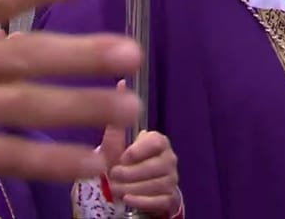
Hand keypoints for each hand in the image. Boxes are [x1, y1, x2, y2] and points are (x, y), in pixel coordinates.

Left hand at [101, 81, 180, 215]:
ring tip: (115, 189)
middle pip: (156, 166)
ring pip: (156, 185)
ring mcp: (172, 180)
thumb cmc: (125, 160)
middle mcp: (169, 159)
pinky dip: (142, 200)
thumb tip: (120, 83)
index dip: (140, 150)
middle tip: (112, 175)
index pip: (157, 142)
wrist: (135, 186)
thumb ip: (116, 119)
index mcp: (158, 142)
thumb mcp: (117, 142)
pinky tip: (128, 199)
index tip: (123, 156)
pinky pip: (159, 201)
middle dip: (131, 172)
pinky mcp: (170, 199)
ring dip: (133, 188)